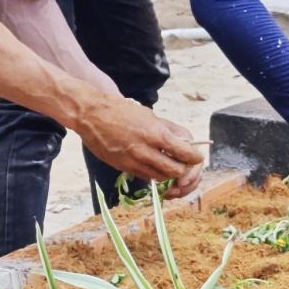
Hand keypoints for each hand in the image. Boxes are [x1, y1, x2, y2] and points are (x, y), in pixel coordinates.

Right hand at [76, 95, 203, 194]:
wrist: (92, 115)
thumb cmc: (122, 111)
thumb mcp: (150, 116)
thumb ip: (167, 131)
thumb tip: (183, 142)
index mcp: (156, 134)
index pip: (185, 153)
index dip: (194, 158)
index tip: (196, 157)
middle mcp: (147, 150)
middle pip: (175, 171)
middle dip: (183, 170)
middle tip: (183, 165)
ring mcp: (134, 161)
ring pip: (160, 177)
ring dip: (167, 174)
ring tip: (168, 167)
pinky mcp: (123, 167)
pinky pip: (145, 176)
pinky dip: (152, 174)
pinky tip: (152, 166)